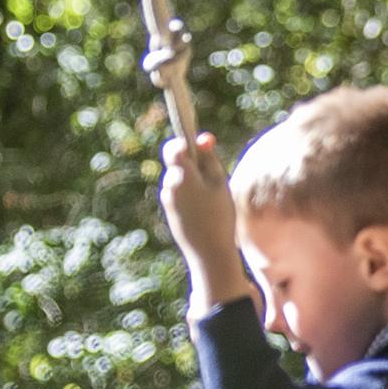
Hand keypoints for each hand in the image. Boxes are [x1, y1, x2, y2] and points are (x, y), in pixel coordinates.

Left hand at [157, 132, 246, 314]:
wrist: (208, 252)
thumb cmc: (219, 215)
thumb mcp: (220, 183)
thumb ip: (209, 159)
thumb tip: (202, 136)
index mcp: (182, 175)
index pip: (173, 147)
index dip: (184, 143)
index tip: (198, 146)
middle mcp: (169, 185)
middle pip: (176, 163)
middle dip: (191, 164)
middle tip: (213, 176)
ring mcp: (167, 199)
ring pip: (178, 179)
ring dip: (192, 180)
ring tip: (212, 198)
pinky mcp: (170, 211)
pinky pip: (178, 193)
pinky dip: (189, 194)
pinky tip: (204, 209)